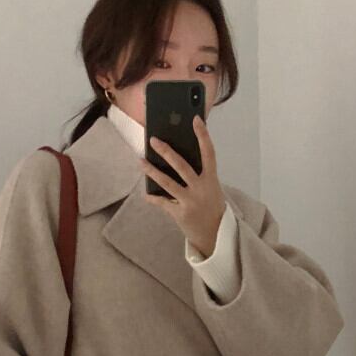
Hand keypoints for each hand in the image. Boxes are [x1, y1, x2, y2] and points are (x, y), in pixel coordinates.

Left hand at [139, 113, 226, 256]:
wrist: (215, 235)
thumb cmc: (211, 207)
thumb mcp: (210, 189)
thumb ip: (198, 175)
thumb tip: (176, 158)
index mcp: (211, 179)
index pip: (209, 152)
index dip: (203, 135)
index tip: (195, 119)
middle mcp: (201, 189)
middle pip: (182, 165)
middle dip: (166, 151)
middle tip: (153, 140)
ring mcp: (190, 201)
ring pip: (168, 183)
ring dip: (152, 171)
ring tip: (140, 161)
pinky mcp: (180, 214)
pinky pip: (163, 203)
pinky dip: (154, 198)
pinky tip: (146, 194)